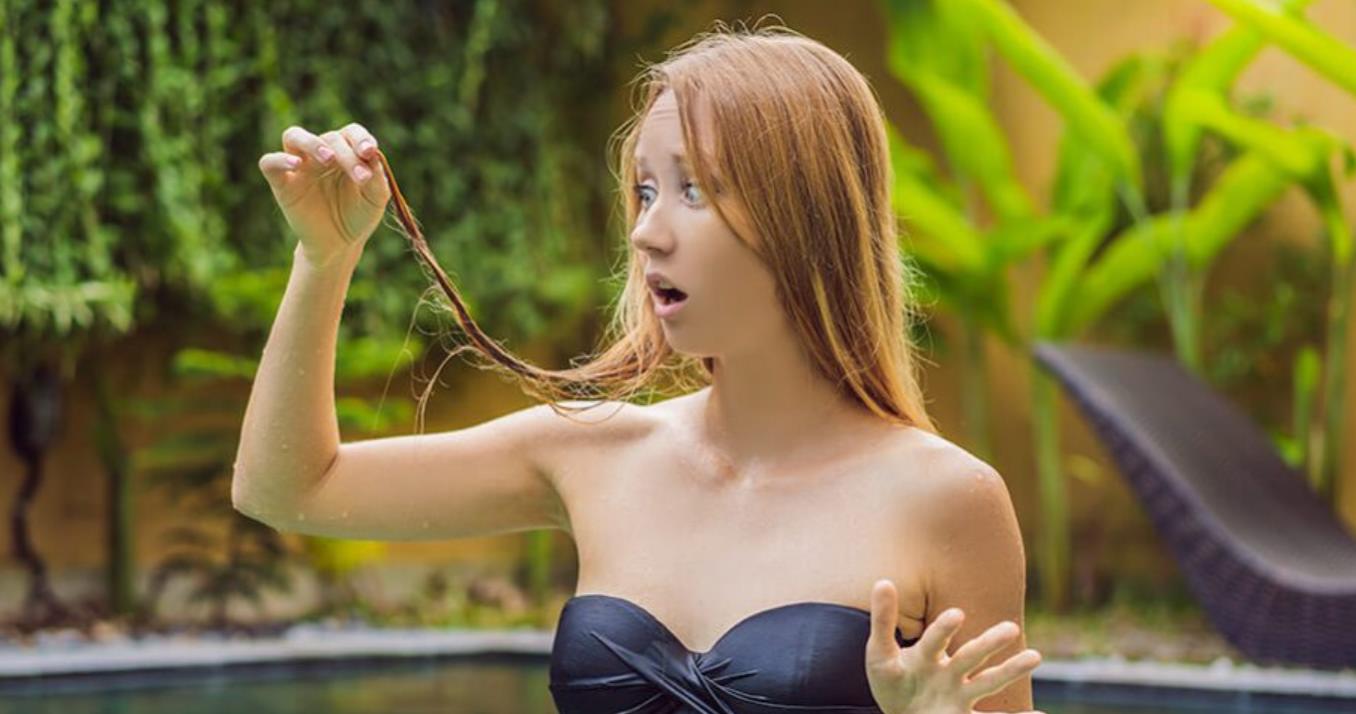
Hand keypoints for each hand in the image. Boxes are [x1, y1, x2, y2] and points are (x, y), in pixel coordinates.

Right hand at [258, 122, 390, 267]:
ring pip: (293, 136)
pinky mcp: (282, 184)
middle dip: (347, 155)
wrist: (339, 245)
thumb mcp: (375, 199)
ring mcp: (300, 167)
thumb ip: (377, 177)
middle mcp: (321, 154)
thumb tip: (372, 155)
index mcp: (346, 152)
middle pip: (329, 137)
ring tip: (328, 158)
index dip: (361, 138)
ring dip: (311, 142)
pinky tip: (296, 164)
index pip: (351, 132)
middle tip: (361, 177)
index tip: (370, 152)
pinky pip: (269, 162)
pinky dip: (279, 159)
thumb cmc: (358, 216)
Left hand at [865, 579, 1044, 713]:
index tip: (957, 614)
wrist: (901, 711)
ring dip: (1010, 670)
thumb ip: (883, 621)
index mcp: (927, 654)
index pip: (935, 640)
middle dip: (988, 644)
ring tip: (1035, 656)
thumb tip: (883, 581)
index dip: (944, 628)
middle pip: (970, 656)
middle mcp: (948, 672)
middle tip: (1010, 628)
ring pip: (988, 682)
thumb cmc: (891, 678)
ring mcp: (959, 695)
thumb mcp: (880, 654)